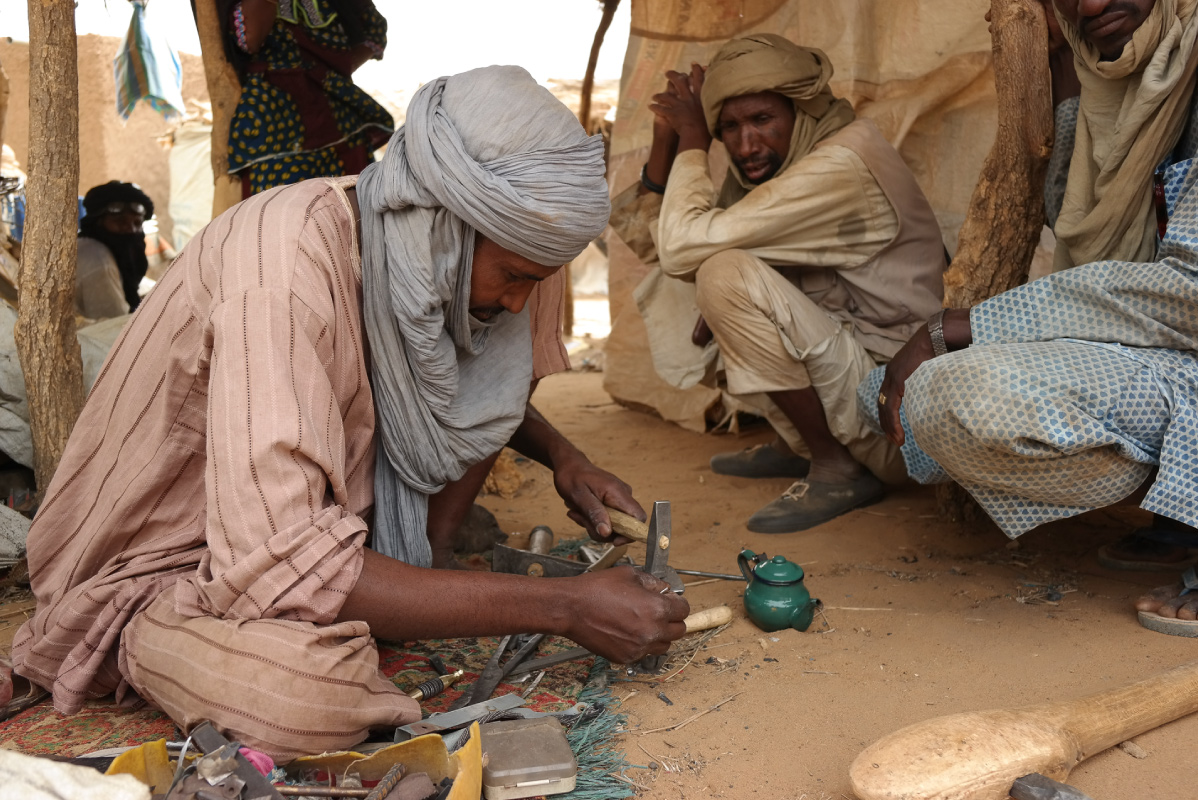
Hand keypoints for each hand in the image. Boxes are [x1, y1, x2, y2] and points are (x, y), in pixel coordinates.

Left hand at [553, 452, 644, 541]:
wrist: (569, 465)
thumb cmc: (572, 477)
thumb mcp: (579, 497)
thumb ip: (594, 513)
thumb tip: (607, 533)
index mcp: (618, 492)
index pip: (639, 517)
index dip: (630, 533)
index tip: (613, 540)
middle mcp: (624, 496)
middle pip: (625, 526)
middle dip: (602, 530)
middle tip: (581, 520)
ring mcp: (619, 499)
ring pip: (614, 525)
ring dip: (595, 525)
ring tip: (577, 513)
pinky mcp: (613, 502)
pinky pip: (609, 519)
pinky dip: (595, 521)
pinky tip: (581, 512)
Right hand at [564, 567, 689, 663]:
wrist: (571, 608)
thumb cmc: (597, 589)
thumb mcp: (629, 574)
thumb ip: (653, 582)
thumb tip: (665, 589)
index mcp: (657, 608)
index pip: (683, 610)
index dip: (677, 603)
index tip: (670, 601)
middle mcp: (652, 631)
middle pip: (679, 630)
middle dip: (671, 620)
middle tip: (658, 612)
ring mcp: (640, 647)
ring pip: (664, 645)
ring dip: (660, 634)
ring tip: (643, 623)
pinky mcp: (626, 657)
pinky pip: (644, 653)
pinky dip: (641, 644)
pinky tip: (628, 631)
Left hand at [649, 63, 711, 151]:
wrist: (697, 137)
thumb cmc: (709, 130)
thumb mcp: (716, 116)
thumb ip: (716, 110)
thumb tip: (724, 110)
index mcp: (702, 97)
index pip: (700, 79)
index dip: (696, 70)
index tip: (693, 63)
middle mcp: (690, 98)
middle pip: (680, 82)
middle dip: (673, 75)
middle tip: (667, 72)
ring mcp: (680, 105)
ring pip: (667, 95)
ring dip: (659, 95)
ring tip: (654, 95)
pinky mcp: (671, 113)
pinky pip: (660, 108)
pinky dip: (654, 107)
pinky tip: (650, 106)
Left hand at [877, 325, 935, 445]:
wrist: (939, 334)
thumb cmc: (942, 349)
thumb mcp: (931, 369)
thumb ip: (928, 381)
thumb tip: (940, 393)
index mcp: (897, 372)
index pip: (887, 398)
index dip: (888, 415)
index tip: (894, 429)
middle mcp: (891, 375)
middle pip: (883, 405)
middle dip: (887, 424)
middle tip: (894, 440)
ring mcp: (893, 377)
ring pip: (886, 408)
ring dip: (890, 427)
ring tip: (897, 441)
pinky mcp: (898, 380)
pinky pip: (892, 406)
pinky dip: (894, 422)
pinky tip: (898, 434)